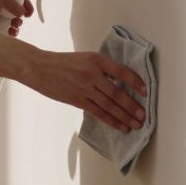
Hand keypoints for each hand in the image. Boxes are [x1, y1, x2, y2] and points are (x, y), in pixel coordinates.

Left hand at [0, 0, 32, 36]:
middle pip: (15, 11)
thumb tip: (21, 11)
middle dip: (20, 18)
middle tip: (18, 22)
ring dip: (14, 26)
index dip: (25, 4)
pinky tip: (7, 35)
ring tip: (14, 30)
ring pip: (8, 22)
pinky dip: (5, 34)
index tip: (29, 13)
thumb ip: (6, 1)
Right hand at [23, 50, 146, 132]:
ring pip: (109, 105)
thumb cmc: (63, 62)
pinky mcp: (77, 100)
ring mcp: (84, 88)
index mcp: (96, 60)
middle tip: (143, 116)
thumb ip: (101, 68)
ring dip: (124, 116)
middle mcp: (92, 73)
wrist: (39, 68)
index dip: (135, 82)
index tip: (146, 91)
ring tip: (135, 124)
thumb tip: (120, 83)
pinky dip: (111, 120)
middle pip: (117, 93)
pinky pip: (98, 112)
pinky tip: (120, 126)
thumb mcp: (85, 58)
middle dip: (132, 106)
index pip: (121, 72)